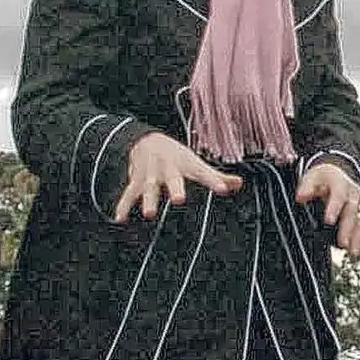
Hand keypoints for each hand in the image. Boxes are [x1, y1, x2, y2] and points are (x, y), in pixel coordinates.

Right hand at [114, 132, 243, 222]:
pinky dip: (123, 205)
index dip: (214, 181)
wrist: (147, 140)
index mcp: (187, 164)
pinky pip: (129, 193)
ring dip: (148, 199)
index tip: (224, 189)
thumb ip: (216, 177)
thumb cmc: (178, 157)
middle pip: (173, 178)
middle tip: (178, 199)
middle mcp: (169, 168)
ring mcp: (151, 173)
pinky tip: (120, 219)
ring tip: (149, 214)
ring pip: (149, 186)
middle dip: (175, 188)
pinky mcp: (136, 180)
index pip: (203, 173)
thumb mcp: (197, 164)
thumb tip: (239, 184)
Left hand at [296, 161, 359, 253]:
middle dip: (347, 228)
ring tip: (352, 252)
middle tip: (343, 242)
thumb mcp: (313, 176)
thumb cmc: (324, 178)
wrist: (337, 174)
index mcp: (340, 184)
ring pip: (358, 222)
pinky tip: (355, 251)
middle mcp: (352, 196)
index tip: (329, 221)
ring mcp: (356, 208)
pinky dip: (359, 240)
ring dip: (356, 237)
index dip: (334, 208)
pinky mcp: (357, 218)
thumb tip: (301, 197)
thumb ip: (306, 187)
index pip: (339, 195)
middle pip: (351, 212)